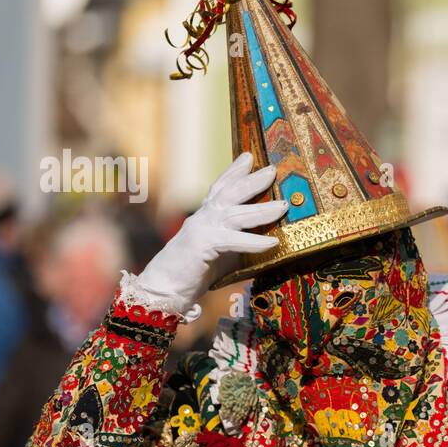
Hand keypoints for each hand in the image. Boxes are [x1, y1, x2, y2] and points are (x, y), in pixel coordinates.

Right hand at [134, 153, 284, 314]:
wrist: (164, 289)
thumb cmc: (193, 273)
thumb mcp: (222, 254)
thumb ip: (239, 243)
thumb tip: (268, 240)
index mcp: (205, 216)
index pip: (221, 188)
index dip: (234, 172)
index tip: (248, 157)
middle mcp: (203, 218)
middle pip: (230, 192)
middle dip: (251, 180)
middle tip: (271, 170)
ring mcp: (202, 230)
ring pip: (235, 213)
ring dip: (262, 210)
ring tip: (283, 206)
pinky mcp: (203, 246)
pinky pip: (234, 241)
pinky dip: (255, 242)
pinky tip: (273, 242)